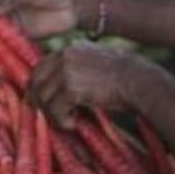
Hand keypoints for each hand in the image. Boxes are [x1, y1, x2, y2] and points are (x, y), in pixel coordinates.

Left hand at [28, 41, 165, 127]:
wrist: (138, 81)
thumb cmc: (123, 78)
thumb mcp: (95, 64)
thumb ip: (75, 70)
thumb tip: (56, 91)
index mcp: (69, 49)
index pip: (40, 67)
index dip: (39, 86)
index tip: (43, 101)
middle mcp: (64, 55)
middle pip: (36, 81)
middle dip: (40, 101)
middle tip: (51, 116)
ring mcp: (65, 70)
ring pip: (43, 98)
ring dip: (53, 114)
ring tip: (69, 121)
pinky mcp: (70, 88)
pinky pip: (55, 110)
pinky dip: (62, 121)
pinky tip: (75, 124)